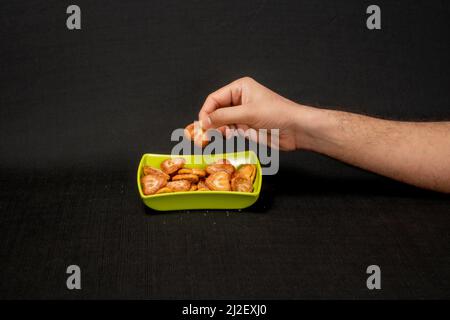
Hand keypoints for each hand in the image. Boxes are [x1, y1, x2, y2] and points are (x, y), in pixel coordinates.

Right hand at [198, 77, 312, 150]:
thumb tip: (204, 121)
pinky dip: (227, 135)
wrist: (296, 130)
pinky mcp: (246, 126)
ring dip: (219, 130)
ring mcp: (242, 114)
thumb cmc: (277, 114)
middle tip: (204, 135)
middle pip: (216, 111)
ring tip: (218, 137)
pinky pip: (230, 130)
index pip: (214, 99)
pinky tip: (229, 137)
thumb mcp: (248, 113)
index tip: (201, 125)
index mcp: (239, 88)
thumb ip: (223, 117)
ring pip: (221, 122)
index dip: (206, 112)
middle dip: (210, 123)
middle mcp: (239, 99)